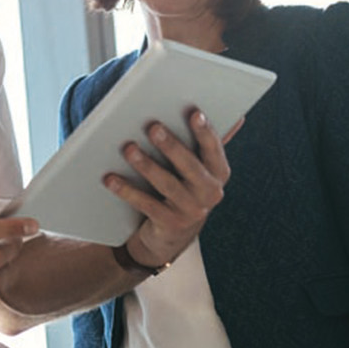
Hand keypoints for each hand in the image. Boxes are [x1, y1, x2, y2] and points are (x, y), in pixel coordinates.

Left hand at [104, 109, 240, 267]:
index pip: (214, 149)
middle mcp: (210, 192)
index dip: (205, 132)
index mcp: (219, 173)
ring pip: (166, 184)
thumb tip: (239, 116)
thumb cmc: (185, 187)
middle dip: (171, 145)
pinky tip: (110, 178)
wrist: (172, 234)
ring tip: (128, 148)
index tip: (194, 113)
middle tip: (153, 127)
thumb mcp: (199, 168)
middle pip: (190, 166)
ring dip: (146, 165)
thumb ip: (209, 143)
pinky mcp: (170, 224)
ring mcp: (191, 211)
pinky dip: (127, 190)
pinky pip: (146, 204)